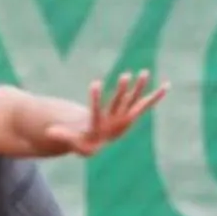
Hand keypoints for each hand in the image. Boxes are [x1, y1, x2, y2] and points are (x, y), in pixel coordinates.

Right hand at [41, 70, 166, 155]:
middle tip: (125, 75)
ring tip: (145, 72)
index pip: (97, 113)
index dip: (96, 99)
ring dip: (140, 88)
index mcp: (100, 129)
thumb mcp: (71, 138)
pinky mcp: (131, 114)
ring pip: (134, 102)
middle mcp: (115, 124)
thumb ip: (62, 134)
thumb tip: (49, 132)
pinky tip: (167, 86)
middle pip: (119, 106)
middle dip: (122, 91)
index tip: (94, 83)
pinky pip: (146, 104)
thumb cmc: (81, 139)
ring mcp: (125, 118)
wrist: (97, 143)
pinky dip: (156, 96)